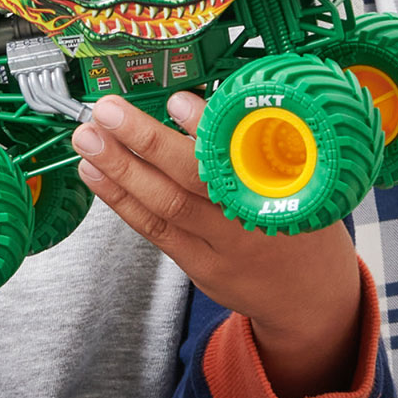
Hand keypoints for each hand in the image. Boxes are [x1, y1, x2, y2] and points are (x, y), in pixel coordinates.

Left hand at [72, 92, 363, 397]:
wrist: (309, 297)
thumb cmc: (304, 223)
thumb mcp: (306, 182)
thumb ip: (257, 147)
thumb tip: (197, 104)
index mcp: (281, 190)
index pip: (241, 156)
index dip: (206, 129)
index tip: (177, 100)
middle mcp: (248, 219)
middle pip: (192, 180)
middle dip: (145, 142)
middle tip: (108, 111)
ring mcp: (220, 247)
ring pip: (165, 206)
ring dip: (121, 168)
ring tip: (88, 138)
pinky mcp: (199, 265)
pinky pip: (155, 230)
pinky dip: (122, 200)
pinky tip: (96, 173)